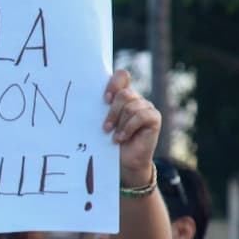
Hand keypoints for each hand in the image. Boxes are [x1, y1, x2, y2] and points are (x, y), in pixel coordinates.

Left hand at [103, 69, 160, 183]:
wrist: (124, 162)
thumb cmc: (109, 142)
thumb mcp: (102, 124)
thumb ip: (100, 110)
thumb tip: (84, 100)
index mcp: (121, 96)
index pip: (122, 76)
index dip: (113, 83)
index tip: (104, 99)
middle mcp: (135, 99)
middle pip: (123, 94)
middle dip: (112, 112)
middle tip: (105, 128)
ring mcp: (146, 107)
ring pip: (131, 106)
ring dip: (119, 123)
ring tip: (113, 137)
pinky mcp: (154, 118)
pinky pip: (141, 116)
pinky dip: (129, 128)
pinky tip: (121, 138)